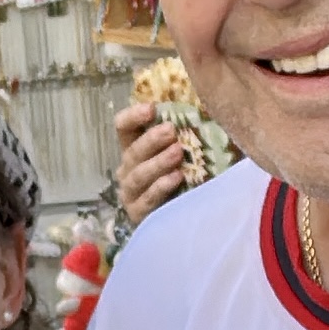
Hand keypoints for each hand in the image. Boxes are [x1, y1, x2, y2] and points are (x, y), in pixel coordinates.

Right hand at [114, 99, 188, 220]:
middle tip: (171, 130)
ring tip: (177, 152)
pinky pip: (147, 199)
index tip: (151, 108)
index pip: (123, 127)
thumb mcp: (185, 154)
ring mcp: (131, 193)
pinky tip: (176, 178)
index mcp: (136, 149)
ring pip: (138, 175)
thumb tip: (205, 109)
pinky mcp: (137, 214)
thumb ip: (186, 135)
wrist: (180, 221)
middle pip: (132, 151)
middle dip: (151, 140)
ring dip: (158, 162)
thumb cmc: (185, 179)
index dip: (133, 116)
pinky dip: (161, 187)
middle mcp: (128, 169)